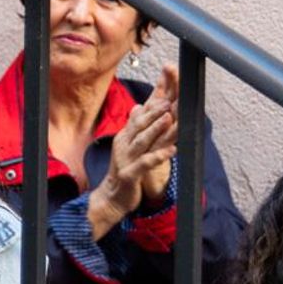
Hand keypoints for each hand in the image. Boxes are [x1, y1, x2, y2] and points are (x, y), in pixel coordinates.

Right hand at [137, 64, 179, 206]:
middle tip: (169, 98)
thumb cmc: (125, 170)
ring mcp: (126, 158)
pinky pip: (145, 164)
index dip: (154, 97)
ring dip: (155, 129)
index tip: (165, 85)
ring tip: (169, 118)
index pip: (142, 111)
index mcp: (127, 134)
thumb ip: (137, 126)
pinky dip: (158, 157)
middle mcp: (125, 143)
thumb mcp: (130, 145)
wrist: (111, 197)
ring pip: (142, 141)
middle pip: (141, 123)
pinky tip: (171, 151)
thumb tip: (139, 106)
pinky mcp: (129, 175)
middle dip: (155, 110)